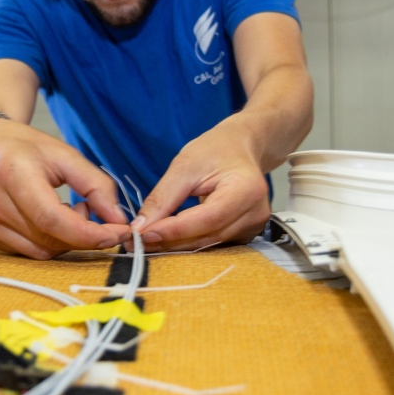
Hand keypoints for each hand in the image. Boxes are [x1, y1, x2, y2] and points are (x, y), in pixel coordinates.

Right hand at [0, 119, 130, 259]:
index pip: (53, 219)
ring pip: (39, 252)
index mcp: (12, 174)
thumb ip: (97, 186)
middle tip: (89, 210)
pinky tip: (46, 218)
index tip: (117, 233)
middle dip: (81, 235)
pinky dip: (45, 241)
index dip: (89, 234)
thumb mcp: (65, 154)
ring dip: (64, 240)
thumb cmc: (24, 146)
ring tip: (66, 210)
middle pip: (49, 240)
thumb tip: (120, 221)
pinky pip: (25, 251)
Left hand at [128, 119, 269, 252]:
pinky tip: (168, 240)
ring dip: (177, 246)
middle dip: (171, 241)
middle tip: (138, 242)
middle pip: (208, 236)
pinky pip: (213, 244)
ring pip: (209, 245)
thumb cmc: (215, 150)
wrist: (239, 149)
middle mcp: (255, 213)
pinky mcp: (246, 234)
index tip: (144, 234)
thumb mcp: (184, 165)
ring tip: (148, 241)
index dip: (174, 230)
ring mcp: (254, 226)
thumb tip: (140, 228)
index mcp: (247, 190)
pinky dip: (189, 243)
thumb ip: (163, 198)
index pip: (207, 218)